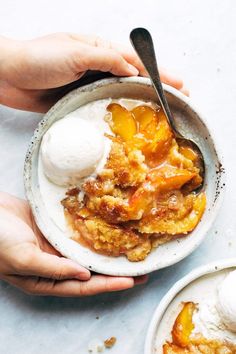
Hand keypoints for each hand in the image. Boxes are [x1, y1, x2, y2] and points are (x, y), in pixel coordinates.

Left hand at [0, 33, 186, 111]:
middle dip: (157, 87)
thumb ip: (105, 58)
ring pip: (121, 93)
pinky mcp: (80, 100)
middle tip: (179, 99)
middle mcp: (97, 67)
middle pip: (133, 77)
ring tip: (161, 112)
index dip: (158, 72)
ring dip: (141, 101)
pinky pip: (104, 107)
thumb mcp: (75, 52)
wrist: (10, 76)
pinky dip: (119, 113)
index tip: (178, 84)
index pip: (136, 61)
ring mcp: (89, 85)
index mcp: (99, 49)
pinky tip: (130, 121)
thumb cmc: (39, 58)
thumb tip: (131, 68)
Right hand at [0, 192, 146, 295]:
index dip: (107, 284)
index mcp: (46, 279)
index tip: (130, 281)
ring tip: (130, 251)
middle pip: (89, 270)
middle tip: (140, 270)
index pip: (82, 286)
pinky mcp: (56, 229)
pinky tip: (108, 229)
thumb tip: (84, 275)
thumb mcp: (24, 259)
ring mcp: (56, 245)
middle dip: (113, 271)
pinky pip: (79, 232)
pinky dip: (93, 232)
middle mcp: (55, 264)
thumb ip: (53, 269)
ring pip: (87, 251)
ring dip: (107, 252)